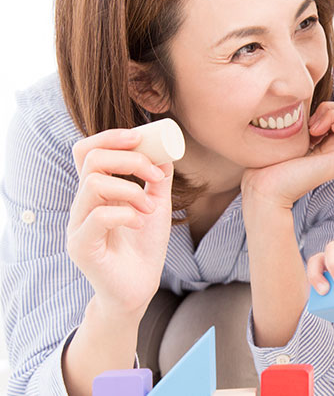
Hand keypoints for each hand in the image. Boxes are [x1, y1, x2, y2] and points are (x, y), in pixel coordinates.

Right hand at [66, 128, 173, 316]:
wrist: (139, 286)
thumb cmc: (144, 245)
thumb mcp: (157, 204)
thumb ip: (158, 178)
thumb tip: (166, 150)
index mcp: (97, 190)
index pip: (88, 150)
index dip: (111, 137)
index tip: (140, 137)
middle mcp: (82, 203)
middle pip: (91, 159)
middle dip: (129, 159)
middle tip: (155, 175)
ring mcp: (78, 224)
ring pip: (94, 184)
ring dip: (131, 190)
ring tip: (150, 207)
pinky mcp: (81, 246)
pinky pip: (98, 217)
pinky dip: (126, 214)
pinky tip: (140, 223)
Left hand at [241, 102, 333, 208]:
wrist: (265, 186)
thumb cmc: (271, 163)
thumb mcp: (292, 133)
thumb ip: (306, 120)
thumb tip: (309, 99)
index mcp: (327, 143)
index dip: (329, 108)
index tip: (308, 122)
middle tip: (312, 125)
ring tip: (316, 130)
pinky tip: (328, 131)